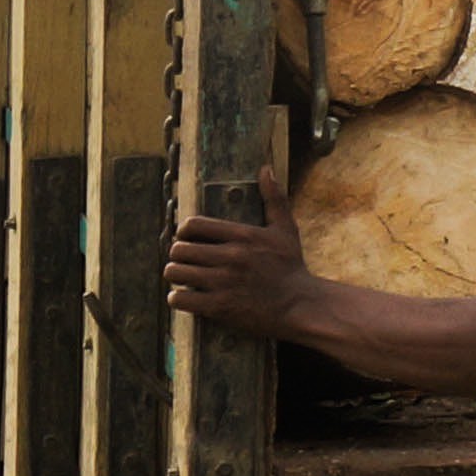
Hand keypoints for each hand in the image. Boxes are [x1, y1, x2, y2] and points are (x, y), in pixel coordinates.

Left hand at [165, 168, 317, 339]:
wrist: (300, 305)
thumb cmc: (291, 266)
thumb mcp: (286, 229)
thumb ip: (274, 198)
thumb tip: (266, 169)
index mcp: (243, 235)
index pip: (193, 225)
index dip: (183, 231)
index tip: (188, 238)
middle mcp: (231, 257)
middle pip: (179, 250)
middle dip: (178, 255)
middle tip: (185, 260)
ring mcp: (224, 283)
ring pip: (175, 273)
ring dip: (176, 275)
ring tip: (183, 277)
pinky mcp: (220, 307)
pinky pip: (180, 299)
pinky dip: (178, 298)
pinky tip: (186, 297)